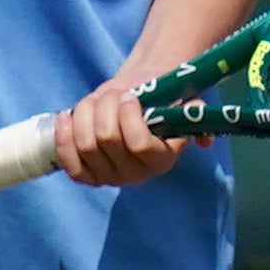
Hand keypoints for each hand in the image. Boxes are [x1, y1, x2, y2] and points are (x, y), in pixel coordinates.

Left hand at [52, 75, 186, 187]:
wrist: (135, 101)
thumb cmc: (159, 98)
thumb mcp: (184, 100)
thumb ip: (195, 113)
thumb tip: (205, 142)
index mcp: (162, 160)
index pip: (140, 145)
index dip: (129, 117)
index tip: (131, 96)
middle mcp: (136, 174)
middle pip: (107, 141)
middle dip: (106, 108)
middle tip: (114, 93)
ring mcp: (109, 177)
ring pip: (85, 145)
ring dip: (85, 114)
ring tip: (95, 100)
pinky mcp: (85, 174)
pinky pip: (69, 163)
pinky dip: (63, 137)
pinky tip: (66, 116)